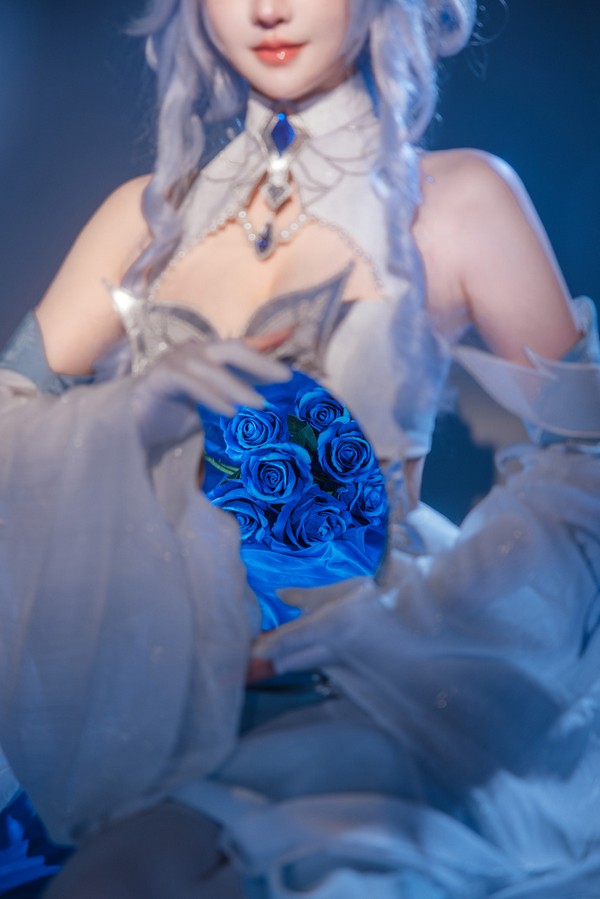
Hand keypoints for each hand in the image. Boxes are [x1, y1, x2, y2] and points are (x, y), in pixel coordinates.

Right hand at [132, 336, 290, 450]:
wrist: (137, 424)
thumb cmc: (179, 411)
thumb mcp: (217, 401)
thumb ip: (240, 390)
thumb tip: (273, 393)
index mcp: (209, 353)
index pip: (244, 347)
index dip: (269, 347)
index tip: (293, 353)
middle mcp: (194, 351)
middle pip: (231, 349)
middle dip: (260, 363)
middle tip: (285, 380)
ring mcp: (174, 361)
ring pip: (211, 368)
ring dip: (237, 386)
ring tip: (259, 405)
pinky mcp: (159, 378)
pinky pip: (189, 384)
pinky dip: (210, 397)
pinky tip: (228, 412)